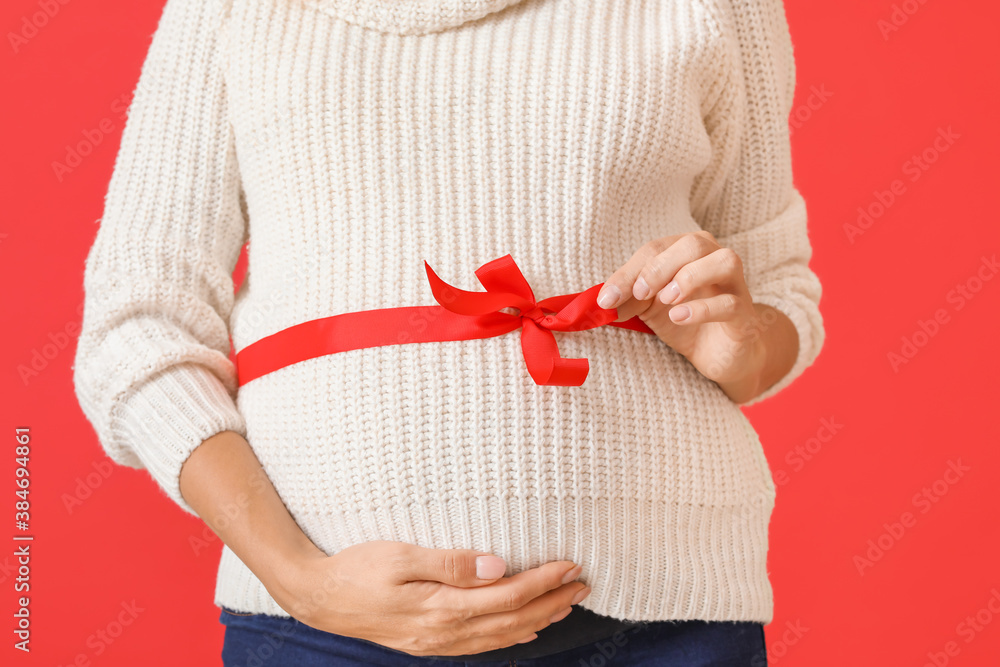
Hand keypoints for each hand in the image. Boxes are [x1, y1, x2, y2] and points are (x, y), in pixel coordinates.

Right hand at [270, 540, 590, 656]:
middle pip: (512, 621)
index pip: (507, 596)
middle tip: (583, 584)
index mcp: (441, 608)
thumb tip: (499, 566)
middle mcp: (444, 632)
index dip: (543, 582)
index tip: (570, 565)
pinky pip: (481, 644)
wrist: (319, 597)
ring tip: (566, 605)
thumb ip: (451, 563)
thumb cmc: (358, 568)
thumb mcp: (401, 556)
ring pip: (500, 636)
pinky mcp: (429, 642)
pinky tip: (523, 629)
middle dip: (551, 602)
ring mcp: (437, 642)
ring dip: (538, 620)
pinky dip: (510, 636)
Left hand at [596, 231, 767, 397]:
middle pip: (693, 244)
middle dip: (660, 267)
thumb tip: (600, 301)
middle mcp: (715, 260)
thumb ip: (628, 298)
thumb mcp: (648, 307)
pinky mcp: (745, 315)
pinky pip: (730, 303)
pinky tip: (680, 317)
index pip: (656, 249)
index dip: (629, 272)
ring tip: (666, 299)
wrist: (718, 354)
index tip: (607, 299)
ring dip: (690, 276)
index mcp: (688, 252)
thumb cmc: (683, 320)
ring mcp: (735, 286)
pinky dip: (702, 308)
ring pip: (725, 261)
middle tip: (640, 294)